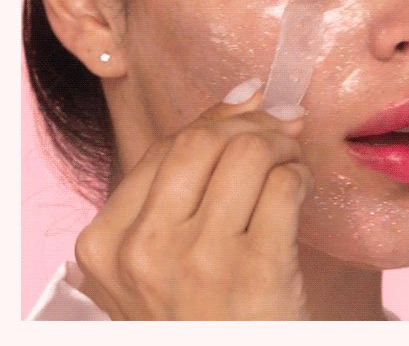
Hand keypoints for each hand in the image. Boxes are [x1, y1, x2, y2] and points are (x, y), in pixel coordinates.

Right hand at [74, 83, 313, 319]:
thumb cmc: (198, 313)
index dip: (216, 121)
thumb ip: (186, 177)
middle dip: (251, 123)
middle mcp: (145, 250)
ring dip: (281, 145)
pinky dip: (300, 175)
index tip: (249, 110)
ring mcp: (199, 263)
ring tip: (291, 160)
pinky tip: (301, 189)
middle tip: (279, 129)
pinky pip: (284, 185)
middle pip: (202, 141)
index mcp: (107, 242)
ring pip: (248, 153)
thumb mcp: (160, 255)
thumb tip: (245, 94)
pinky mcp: (256, 274)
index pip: (167, 147)